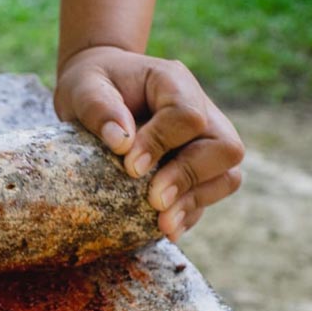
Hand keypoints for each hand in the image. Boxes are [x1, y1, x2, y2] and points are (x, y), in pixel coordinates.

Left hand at [54, 46, 243, 240]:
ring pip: (227, 176)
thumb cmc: (92, 84)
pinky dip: (189, 213)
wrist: (98, 91)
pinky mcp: (197, 168)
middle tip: (154, 201)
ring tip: (163, 224)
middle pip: (225, 148)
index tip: (131, 167)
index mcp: (174, 82)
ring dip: (196, 202)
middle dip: (189, 178)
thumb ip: (99, 107)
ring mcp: (204, 141)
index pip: (188, 116)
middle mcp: (202, 110)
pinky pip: (208, 196)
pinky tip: (165, 228)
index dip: (163, 144)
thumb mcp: (84, 86)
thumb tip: (122, 142)